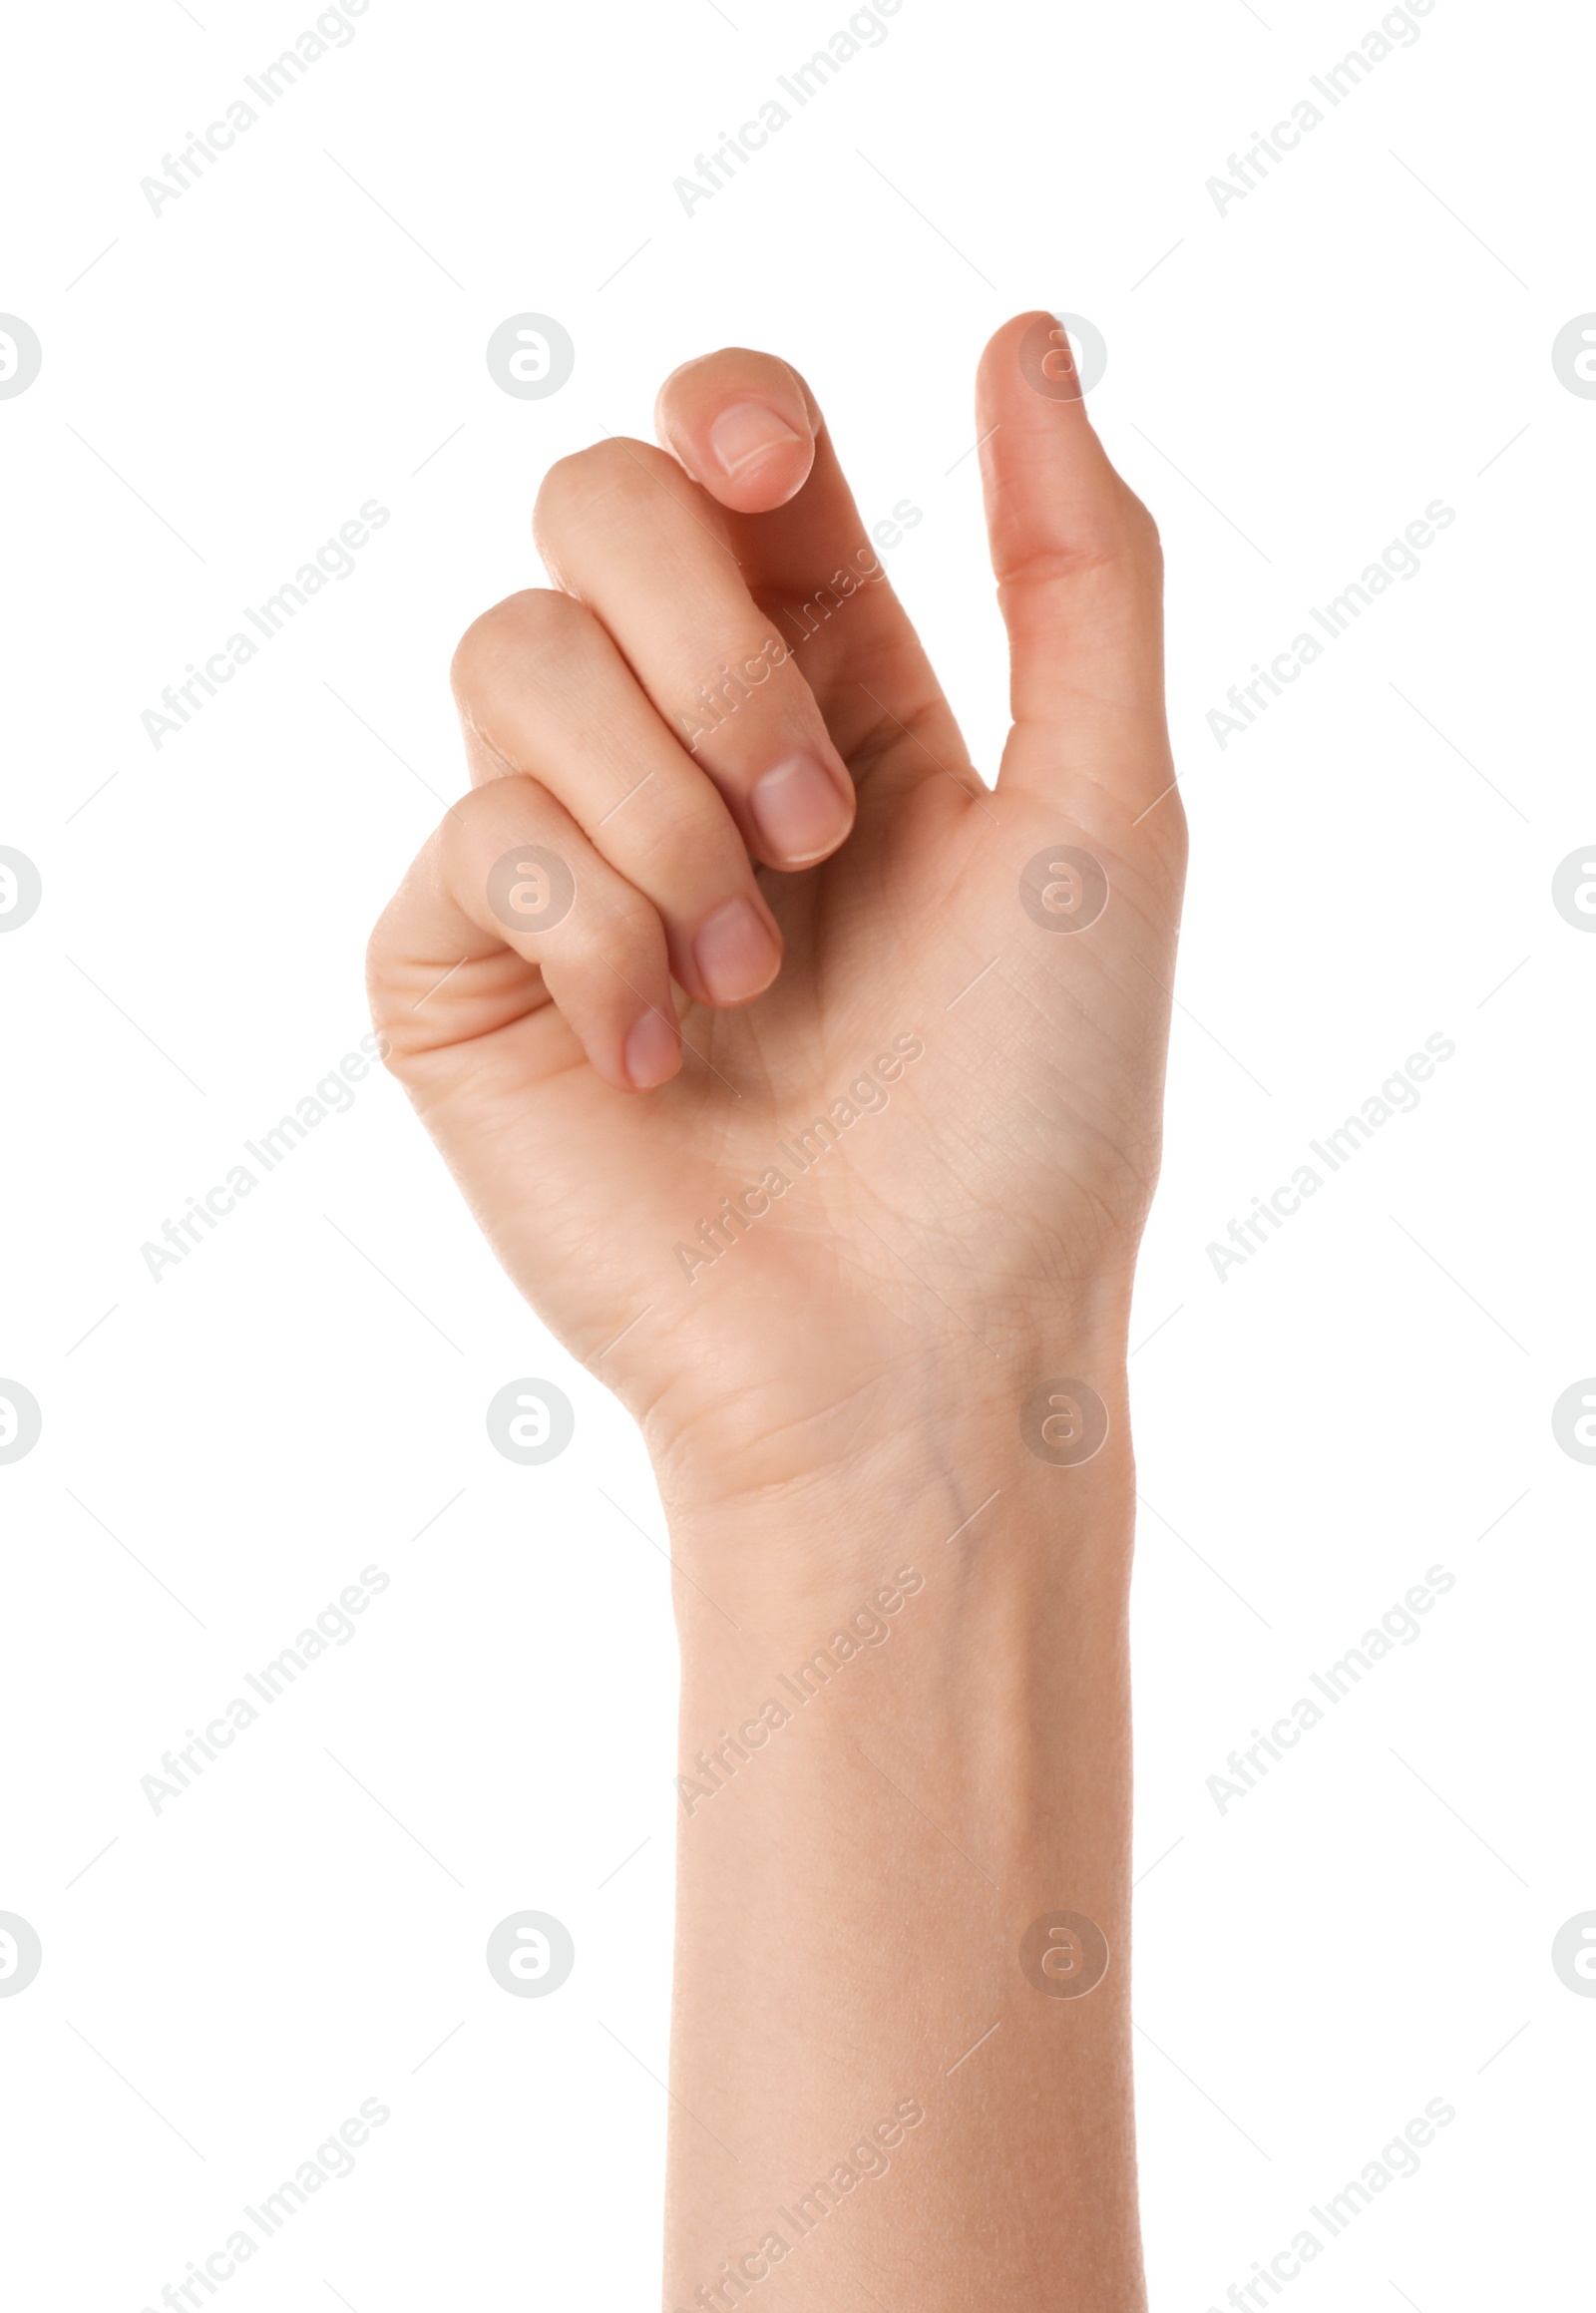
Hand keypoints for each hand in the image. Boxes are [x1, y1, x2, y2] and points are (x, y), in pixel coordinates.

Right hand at [367, 313, 1184, 1515]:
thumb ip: (1075, 571)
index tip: (777, 466)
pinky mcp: (457, 965)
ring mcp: (560, 854)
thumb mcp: (1105, 821)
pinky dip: (587, 932)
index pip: (728, 456)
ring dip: (663, 814)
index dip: (730, 413)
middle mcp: (683, 750)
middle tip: (815, 826)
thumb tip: (1019, 330)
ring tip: (749, 984)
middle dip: (706, 647)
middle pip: (590, 503)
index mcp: (834, 692)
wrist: (912, 1352)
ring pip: (509, 653)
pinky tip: (658, 1064)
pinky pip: (468, 835)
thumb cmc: (1037, 1114)